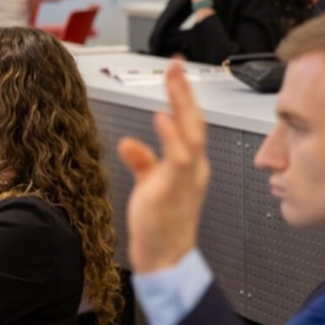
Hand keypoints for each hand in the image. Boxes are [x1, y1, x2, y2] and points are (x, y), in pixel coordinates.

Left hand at [118, 61, 209, 273]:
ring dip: (181, 104)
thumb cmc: (160, 226)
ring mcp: (187, 178)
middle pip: (195, 121)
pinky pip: (178, 158)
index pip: (189, 124)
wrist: (165, 259)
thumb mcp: (149, 186)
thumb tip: (130, 143)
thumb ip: (142, 162)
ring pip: (191, 133)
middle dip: (185, 91)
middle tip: (175, 65)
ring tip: (172, 79)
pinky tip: (162, 117)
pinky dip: (172, 136)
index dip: (182, 98)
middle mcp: (194, 168)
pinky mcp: (174, 189)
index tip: (173, 75)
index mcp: (190, 166)